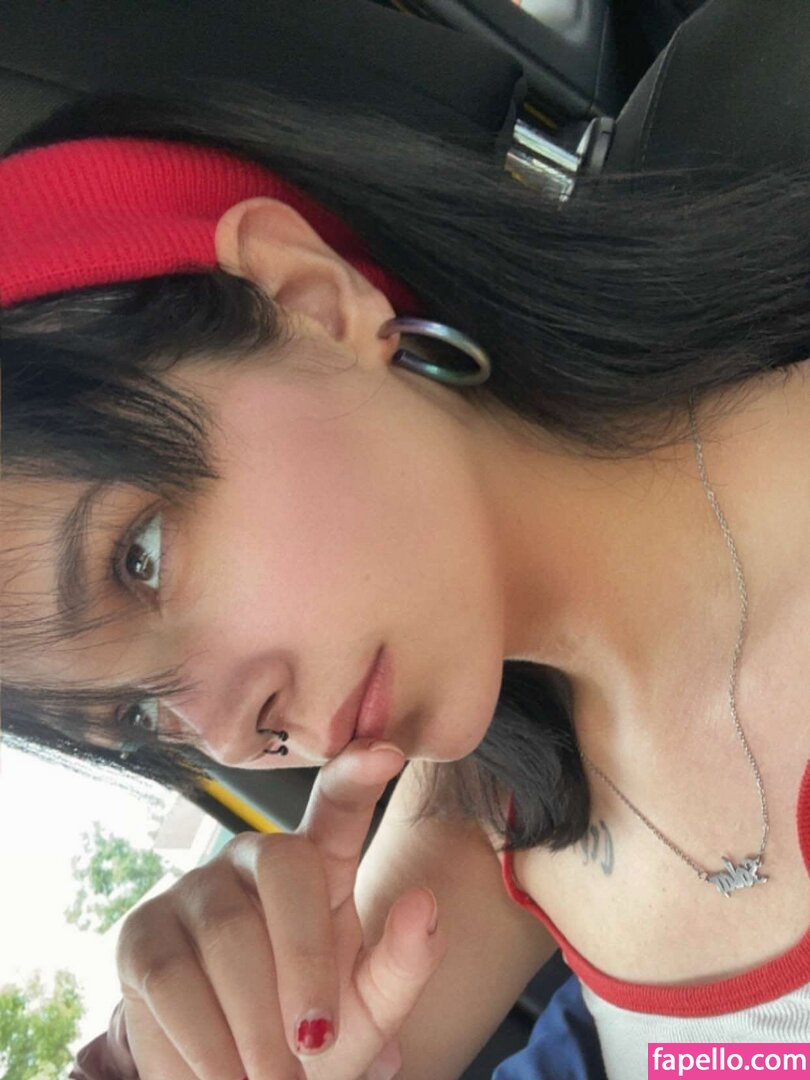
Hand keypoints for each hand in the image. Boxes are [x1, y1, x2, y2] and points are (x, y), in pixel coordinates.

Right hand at [116, 740, 446, 1078]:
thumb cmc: (314, 1037)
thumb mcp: (369, 1013)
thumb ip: (402, 965)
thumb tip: (426, 904)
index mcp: (319, 863)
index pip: (337, 804)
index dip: (356, 773)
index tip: (386, 751)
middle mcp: (256, 857)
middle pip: (284, 872)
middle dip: (304, 967)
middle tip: (314, 1048)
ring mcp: (195, 888)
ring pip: (227, 934)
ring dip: (253, 1023)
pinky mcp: (142, 934)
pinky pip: (170, 979)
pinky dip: (202, 1043)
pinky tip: (222, 1077)